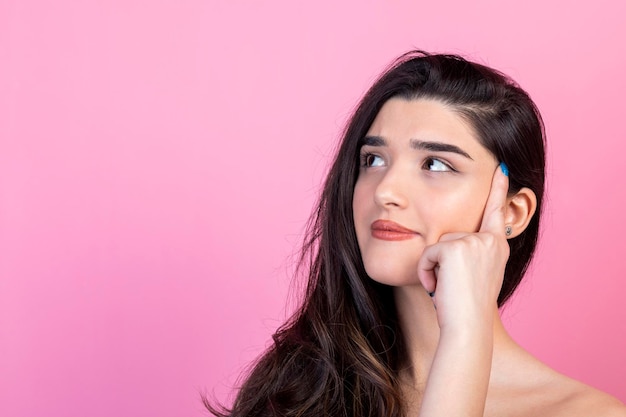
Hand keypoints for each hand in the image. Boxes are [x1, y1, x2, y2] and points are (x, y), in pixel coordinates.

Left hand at [416, 163, 509, 331]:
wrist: (468, 328)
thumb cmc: (467, 310)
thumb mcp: (475, 277)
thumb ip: (471, 255)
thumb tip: (455, 246)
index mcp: (497, 247)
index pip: (496, 212)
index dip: (499, 189)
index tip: (501, 167)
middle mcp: (490, 241)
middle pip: (451, 235)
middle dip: (442, 261)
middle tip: (453, 287)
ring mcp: (475, 242)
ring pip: (438, 244)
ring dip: (434, 268)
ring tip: (446, 289)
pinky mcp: (456, 248)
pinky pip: (428, 253)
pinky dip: (426, 272)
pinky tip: (437, 288)